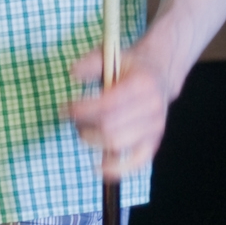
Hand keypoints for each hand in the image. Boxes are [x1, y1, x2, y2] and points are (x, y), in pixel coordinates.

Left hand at [68, 42, 170, 181]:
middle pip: (110, 127)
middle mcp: (152, 108)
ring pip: (118, 144)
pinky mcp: (153, 143)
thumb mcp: (111, 55)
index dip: (82, 110)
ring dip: (94, 141)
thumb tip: (73, 73)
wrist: (160, 74)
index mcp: (142, 85)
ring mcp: (155, 128)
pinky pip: (137, 162)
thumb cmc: (130, 66)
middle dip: (84, 125)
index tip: (65, 109)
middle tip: (73, 119)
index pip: (107, 105)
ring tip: (83, 131)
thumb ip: (90, 63)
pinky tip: (100, 168)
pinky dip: (118, 169)